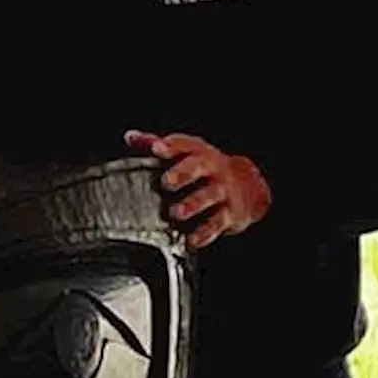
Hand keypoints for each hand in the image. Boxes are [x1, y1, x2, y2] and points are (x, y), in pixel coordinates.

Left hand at [125, 129, 270, 250]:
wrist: (248, 186)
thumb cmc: (205, 170)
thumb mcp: (186, 154)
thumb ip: (156, 145)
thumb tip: (130, 137)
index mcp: (198, 152)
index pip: (184, 144)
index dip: (170, 145)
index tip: (156, 148)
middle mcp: (212, 168)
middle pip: (198, 167)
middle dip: (182, 173)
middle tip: (166, 182)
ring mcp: (222, 191)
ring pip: (208, 196)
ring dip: (192, 204)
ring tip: (176, 213)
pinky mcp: (229, 213)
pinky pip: (217, 223)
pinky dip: (204, 233)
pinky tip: (191, 240)